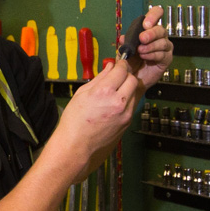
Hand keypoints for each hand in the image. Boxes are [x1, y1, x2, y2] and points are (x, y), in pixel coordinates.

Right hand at [46, 60, 138, 175]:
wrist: (76, 147)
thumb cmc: (74, 122)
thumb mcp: (82, 94)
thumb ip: (99, 79)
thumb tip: (109, 68)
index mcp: (104, 91)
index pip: (122, 70)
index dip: (121, 64)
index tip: (119, 64)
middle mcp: (118, 102)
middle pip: (133, 80)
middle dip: (127, 75)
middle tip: (118, 76)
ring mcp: (125, 114)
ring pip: (135, 92)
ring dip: (128, 88)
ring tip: (116, 91)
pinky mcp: (127, 123)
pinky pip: (132, 105)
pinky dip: (127, 100)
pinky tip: (115, 104)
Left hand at [119, 5, 173, 89]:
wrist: (132, 77)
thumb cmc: (130, 60)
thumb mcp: (124, 50)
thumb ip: (125, 43)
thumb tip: (123, 38)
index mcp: (149, 28)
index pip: (156, 14)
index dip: (153, 16)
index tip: (145, 24)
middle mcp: (159, 36)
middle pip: (161, 29)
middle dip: (151, 33)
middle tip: (142, 39)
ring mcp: (164, 47)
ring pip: (162, 42)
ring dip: (150, 46)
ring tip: (140, 51)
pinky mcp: (166, 59)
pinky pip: (162, 54)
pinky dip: (153, 55)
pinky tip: (144, 57)